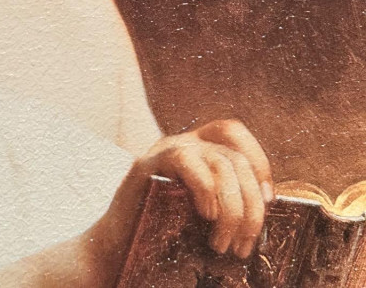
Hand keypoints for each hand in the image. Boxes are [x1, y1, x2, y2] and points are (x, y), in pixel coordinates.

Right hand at [79, 119, 273, 287]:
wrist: (116, 249)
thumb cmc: (161, 236)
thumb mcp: (201, 214)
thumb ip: (225, 201)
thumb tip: (263, 209)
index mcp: (197, 151)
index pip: (233, 134)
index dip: (259, 161)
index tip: (268, 199)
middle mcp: (183, 144)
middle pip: (235, 156)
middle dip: (251, 204)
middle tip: (244, 243)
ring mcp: (164, 151)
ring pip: (219, 162)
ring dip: (232, 210)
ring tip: (222, 243)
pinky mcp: (146, 166)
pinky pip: (185, 160)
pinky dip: (205, 188)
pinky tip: (205, 214)